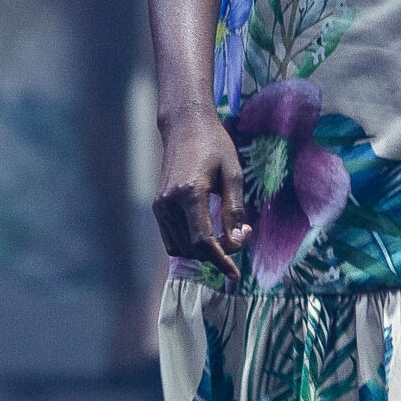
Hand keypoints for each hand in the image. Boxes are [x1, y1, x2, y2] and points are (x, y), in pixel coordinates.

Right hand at [153, 107, 251, 281]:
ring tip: (228, 232)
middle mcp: (169, 202)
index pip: (203, 241)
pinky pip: (172, 239)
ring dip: (205, 250)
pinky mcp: (157, 206)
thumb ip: (234, 210)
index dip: (221, 261)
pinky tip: (209, 234)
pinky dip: (190, 244)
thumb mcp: (233, 174)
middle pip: (193, 248)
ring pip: (181, 247)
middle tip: (242, 235)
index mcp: (190, 193)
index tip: (236, 275)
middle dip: (219, 253)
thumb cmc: (214, 145)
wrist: (184, 126)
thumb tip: (237, 242)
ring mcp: (160, 206)